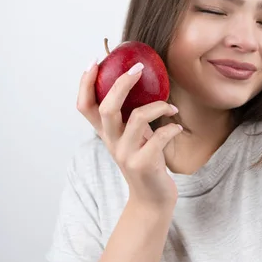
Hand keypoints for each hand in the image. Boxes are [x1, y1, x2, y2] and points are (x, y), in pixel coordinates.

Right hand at [76, 58, 181, 210]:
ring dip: (159, 106)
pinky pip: (160, 136)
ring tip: (171, 107)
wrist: (152, 199)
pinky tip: (177, 127)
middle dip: (122, 84)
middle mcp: (112, 143)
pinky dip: (172, 128)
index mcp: (106, 133)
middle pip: (107, 107)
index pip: (84, 106)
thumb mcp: (133, 137)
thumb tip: (139, 81)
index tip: (94, 62)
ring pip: (137, 118)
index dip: (85, 84)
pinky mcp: (144, 164)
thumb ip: (130, 116)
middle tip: (137, 69)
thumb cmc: (145, 161)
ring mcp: (126, 154)